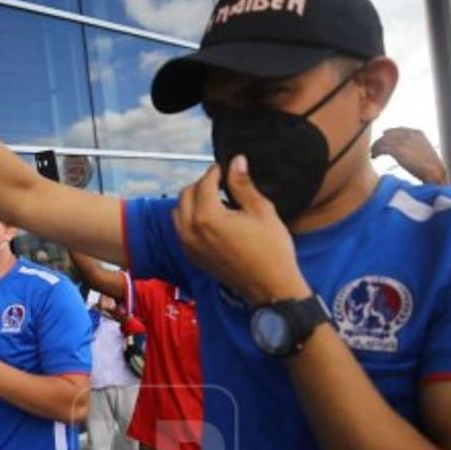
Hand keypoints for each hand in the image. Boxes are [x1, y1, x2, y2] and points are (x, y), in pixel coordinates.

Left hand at [174, 157, 309, 304]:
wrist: (271, 288)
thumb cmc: (271, 250)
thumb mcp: (261, 211)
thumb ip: (243, 185)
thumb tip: (236, 162)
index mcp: (207, 217)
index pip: (204, 183)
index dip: (216, 172)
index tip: (227, 168)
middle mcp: (191, 231)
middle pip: (186, 195)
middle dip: (202, 184)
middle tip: (222, 182)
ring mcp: (189, 246)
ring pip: (179, 213)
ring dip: (193, 202)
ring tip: (216, 200)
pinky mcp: (193, 257)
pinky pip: (182, 230)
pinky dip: (191, 219)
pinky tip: (213, 220)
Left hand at [371, 127, 447, 185]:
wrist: (434, 171)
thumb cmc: (430, 165)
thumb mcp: (423, 150)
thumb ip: (413, 145)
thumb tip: (405, 150)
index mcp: (417, 132)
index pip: (397, 130)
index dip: (388, 135)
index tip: (382, 140)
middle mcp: (409, 134)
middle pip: (388, 134)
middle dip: (380, 141)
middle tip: (375, 148)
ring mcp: (403, 141)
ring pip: (382, 141)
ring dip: (376, 147)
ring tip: (373, 154)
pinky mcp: (397, 149)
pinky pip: (381, 148)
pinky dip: (376, 152)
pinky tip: (374, 157)